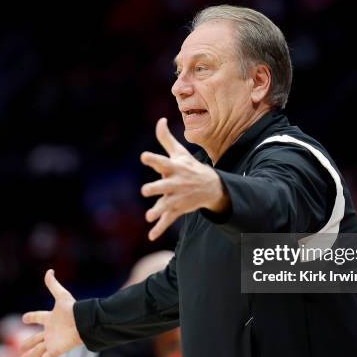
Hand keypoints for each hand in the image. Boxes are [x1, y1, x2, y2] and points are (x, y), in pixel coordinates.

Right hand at [20, 269, 82, 356]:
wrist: (84, 323)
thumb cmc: (73, 310)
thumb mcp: (62, 296)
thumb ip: (53, 285)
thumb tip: (49, 270)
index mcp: (50, 318)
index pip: (38, 317)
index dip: (31, 317)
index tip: (25, 317)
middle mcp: (50, 331)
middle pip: (36, 338)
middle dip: (28, 343)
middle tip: (19, 348)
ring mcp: (52, 342)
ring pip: (38, 350)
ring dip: (30, 356)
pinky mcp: (55, 350)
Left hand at [140, 118, 228, 240]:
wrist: (212, 187)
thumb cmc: (191, 167)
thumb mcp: (180, 153)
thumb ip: (166, 139)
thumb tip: (160, 120)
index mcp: (174, 168)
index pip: (162, 162)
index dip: (153, 159)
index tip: (144, 156)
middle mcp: (175, 183)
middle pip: (164, 186)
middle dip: (155, 188)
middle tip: (145, 190)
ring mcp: (177, 197)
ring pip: (166, 205)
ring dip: (158, 211)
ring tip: (149, 216)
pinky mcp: (177, 209)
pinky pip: (168, 220)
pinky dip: (160, 228)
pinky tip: (151, 235)